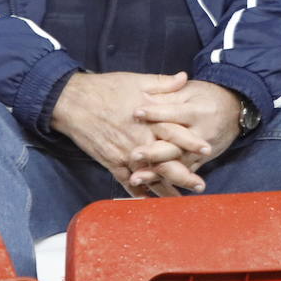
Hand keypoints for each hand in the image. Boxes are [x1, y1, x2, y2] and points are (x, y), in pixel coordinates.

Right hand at [50, 70, 189, 196]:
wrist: (72, 101)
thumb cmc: (105, 88)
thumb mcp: (136, 80)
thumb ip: (162, 83)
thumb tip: (184, 77)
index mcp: (147, 120)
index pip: (174, 132)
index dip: (191, 141)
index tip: (207, 149)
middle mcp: (138, 140)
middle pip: (166, 161)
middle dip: (184, 175)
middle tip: (200, 186)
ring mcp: (125, 154)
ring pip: (150, 176)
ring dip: (166, 189)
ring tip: (180, 200)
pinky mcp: (112, 163)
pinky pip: (128, 183)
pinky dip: (139, 194)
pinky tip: (149, 203)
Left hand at [128, 80, 243, 191]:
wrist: (235, 111)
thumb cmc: (207, 97)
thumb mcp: (190, 90)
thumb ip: (169, 92)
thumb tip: (144, 94)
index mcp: (198, 111)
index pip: (173, 113)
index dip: (155, 113)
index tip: (135, 113)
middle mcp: (201, 133)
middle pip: (176, 144)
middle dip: (154, 152)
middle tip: (133, 155)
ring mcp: (202, 152)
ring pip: (177, 164)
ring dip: (156, 173)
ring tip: (136, 178)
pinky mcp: (201, 162)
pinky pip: (183, 175)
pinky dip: (165, 182)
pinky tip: (148, 188)